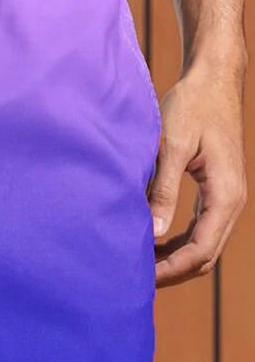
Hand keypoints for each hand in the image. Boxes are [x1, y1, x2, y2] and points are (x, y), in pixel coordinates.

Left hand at [149, 45, 247, 286]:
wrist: (212, 81)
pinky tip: (148, 245)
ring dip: (172, 260)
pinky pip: (197, 230)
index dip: (169, 270)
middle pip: (203, 256)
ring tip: (136, 267)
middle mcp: (230, 202)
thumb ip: (162, 189)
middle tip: (131, 281)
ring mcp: (224, 198)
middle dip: (170, 272)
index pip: (200, 250)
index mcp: (225, 195)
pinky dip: (175, 243)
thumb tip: (151, 232)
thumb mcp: (171, 146)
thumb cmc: (190, 107)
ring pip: (201, 246)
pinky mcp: (214, 192)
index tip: (138, 279)